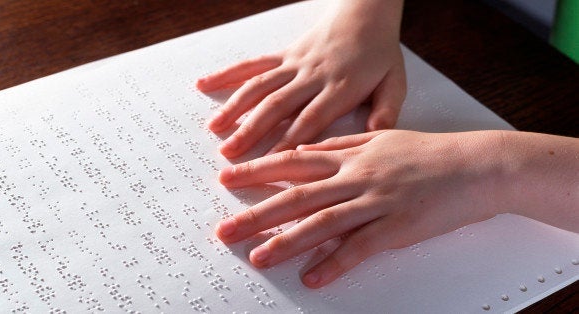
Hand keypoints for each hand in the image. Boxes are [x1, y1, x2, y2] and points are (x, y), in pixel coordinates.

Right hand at [197, 0, 405, 157]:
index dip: (287, 143)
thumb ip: (386, 110)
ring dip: (235, 107)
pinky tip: (205, 84)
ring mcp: (294, 64)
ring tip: (214, 129)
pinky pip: (253, 64)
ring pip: (259, 86)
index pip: (310, 121)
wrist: (366, 12)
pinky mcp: (283, 54)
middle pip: (277, 106)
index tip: (268, 165)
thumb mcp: (395, 82)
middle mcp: (312, 76)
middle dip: (251, 131)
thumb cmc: (380, 53)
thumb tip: (375, 134)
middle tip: (229, 155)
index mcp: (340, 89)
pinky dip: (227, 74)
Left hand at [215, 130, 508, 287]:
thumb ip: (343, 144)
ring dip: (286, 242)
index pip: (293, 162)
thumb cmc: (430, 153)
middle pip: (297, 195)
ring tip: (258, 257)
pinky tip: (312, 278)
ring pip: (321, 222)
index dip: (258, 170)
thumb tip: (306, 150)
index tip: (227, 178)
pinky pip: (360, 248)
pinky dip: (334, 264)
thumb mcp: (382, 139)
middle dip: (256, 212)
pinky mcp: (398, 226)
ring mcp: (376, 200)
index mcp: (351, 154)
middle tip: (225, 228)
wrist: (477, 165)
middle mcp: (357, 176)